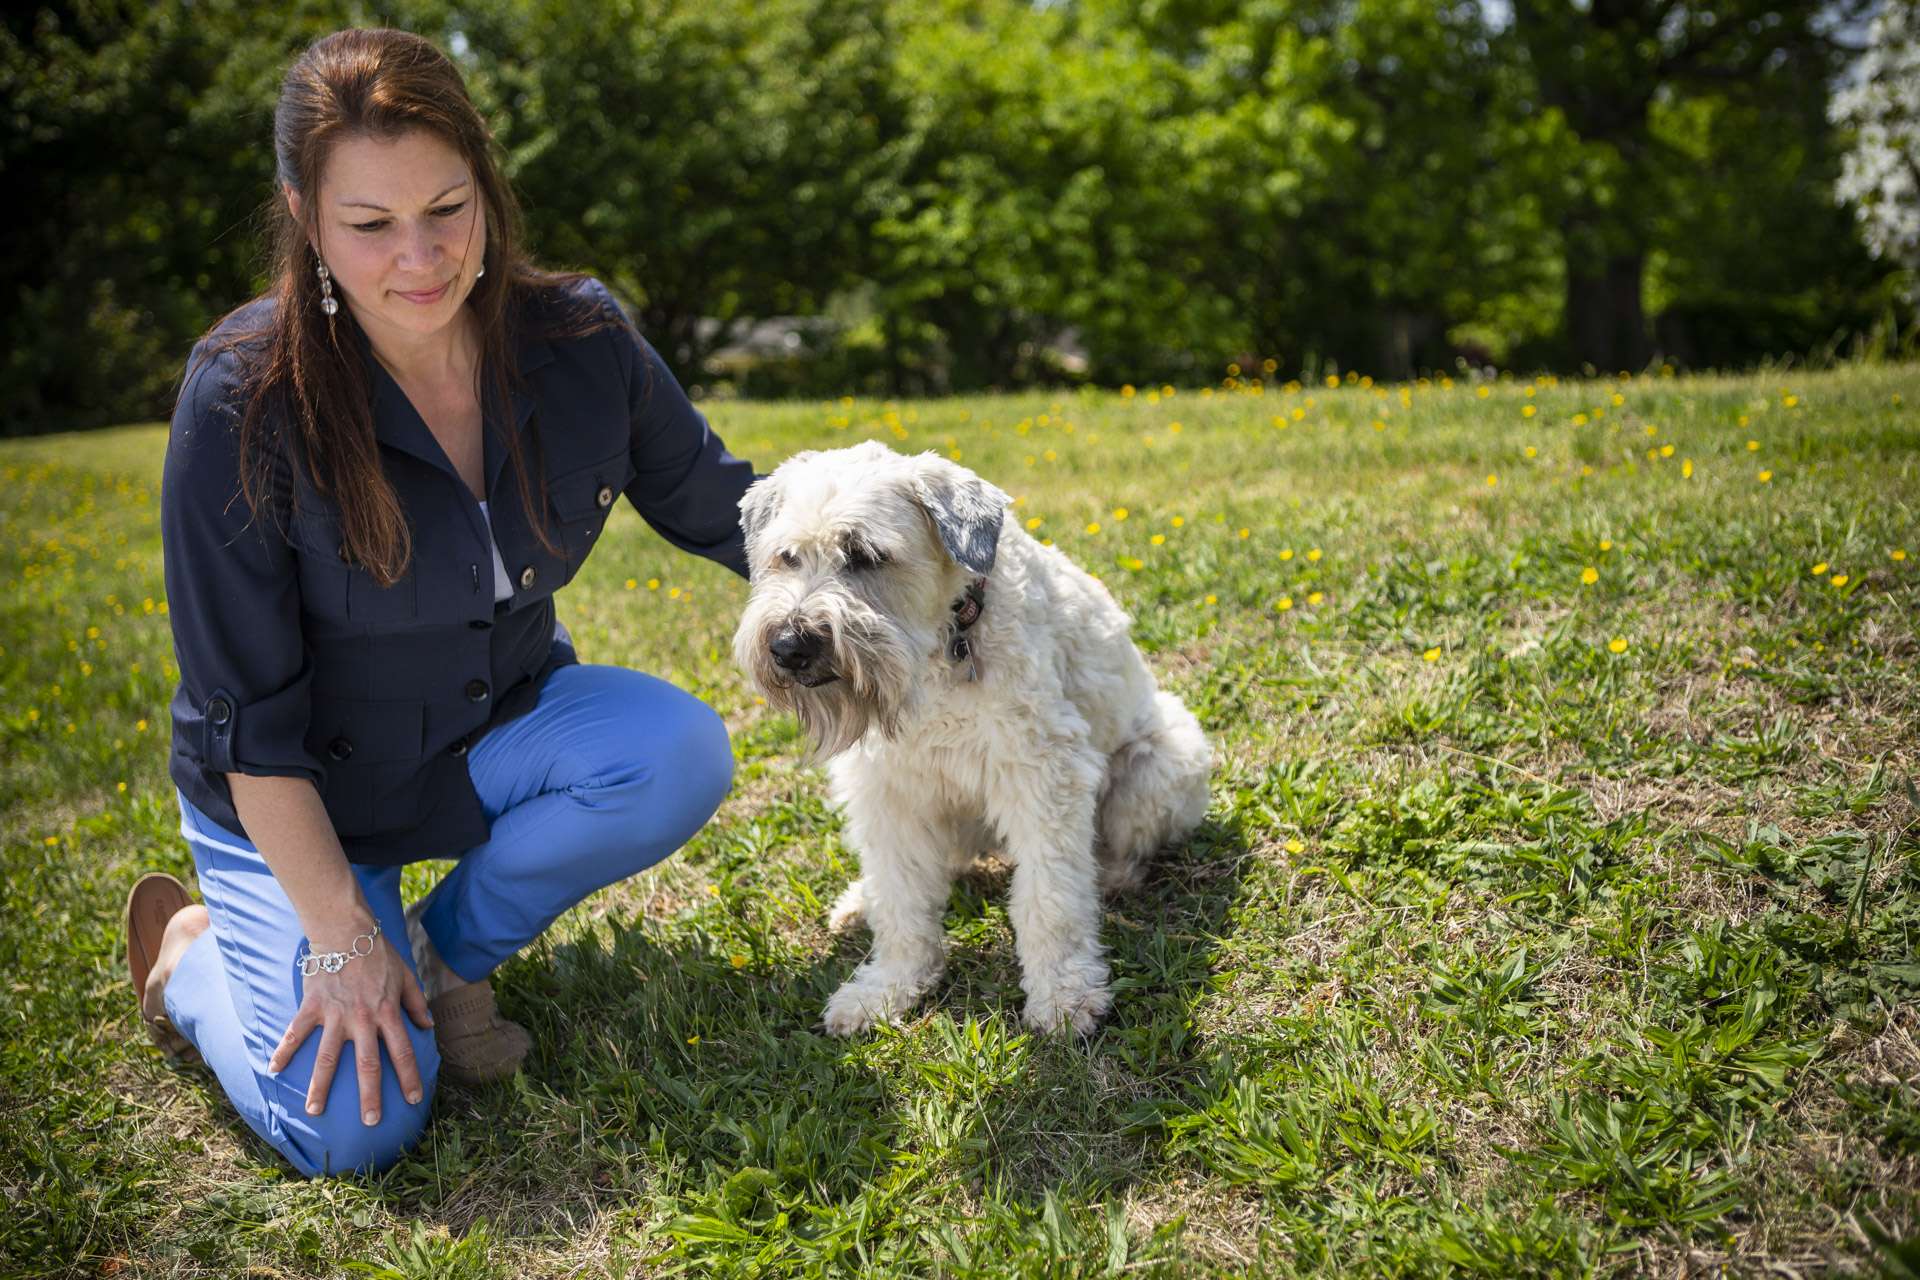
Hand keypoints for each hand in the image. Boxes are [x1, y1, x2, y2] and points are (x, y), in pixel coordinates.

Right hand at [268, 925, 433, 1125]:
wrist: (346, 930)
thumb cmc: (378, 953)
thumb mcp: (406, 976)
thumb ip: (416, 1003)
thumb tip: (428, 1026)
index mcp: (387, 1013)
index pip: (402, 1052)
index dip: (409, 1077)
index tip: (414, 1099)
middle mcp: (362, 1019)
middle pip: (367, 1065)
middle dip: (370, 1096)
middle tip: (370, 1121)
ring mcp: (335, 1015)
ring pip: (328, 1058)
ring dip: (321, 1087)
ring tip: (315, 1111)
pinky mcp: (312, 1007)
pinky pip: (295, 1033)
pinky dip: (283, 1052)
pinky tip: (273, 1070)